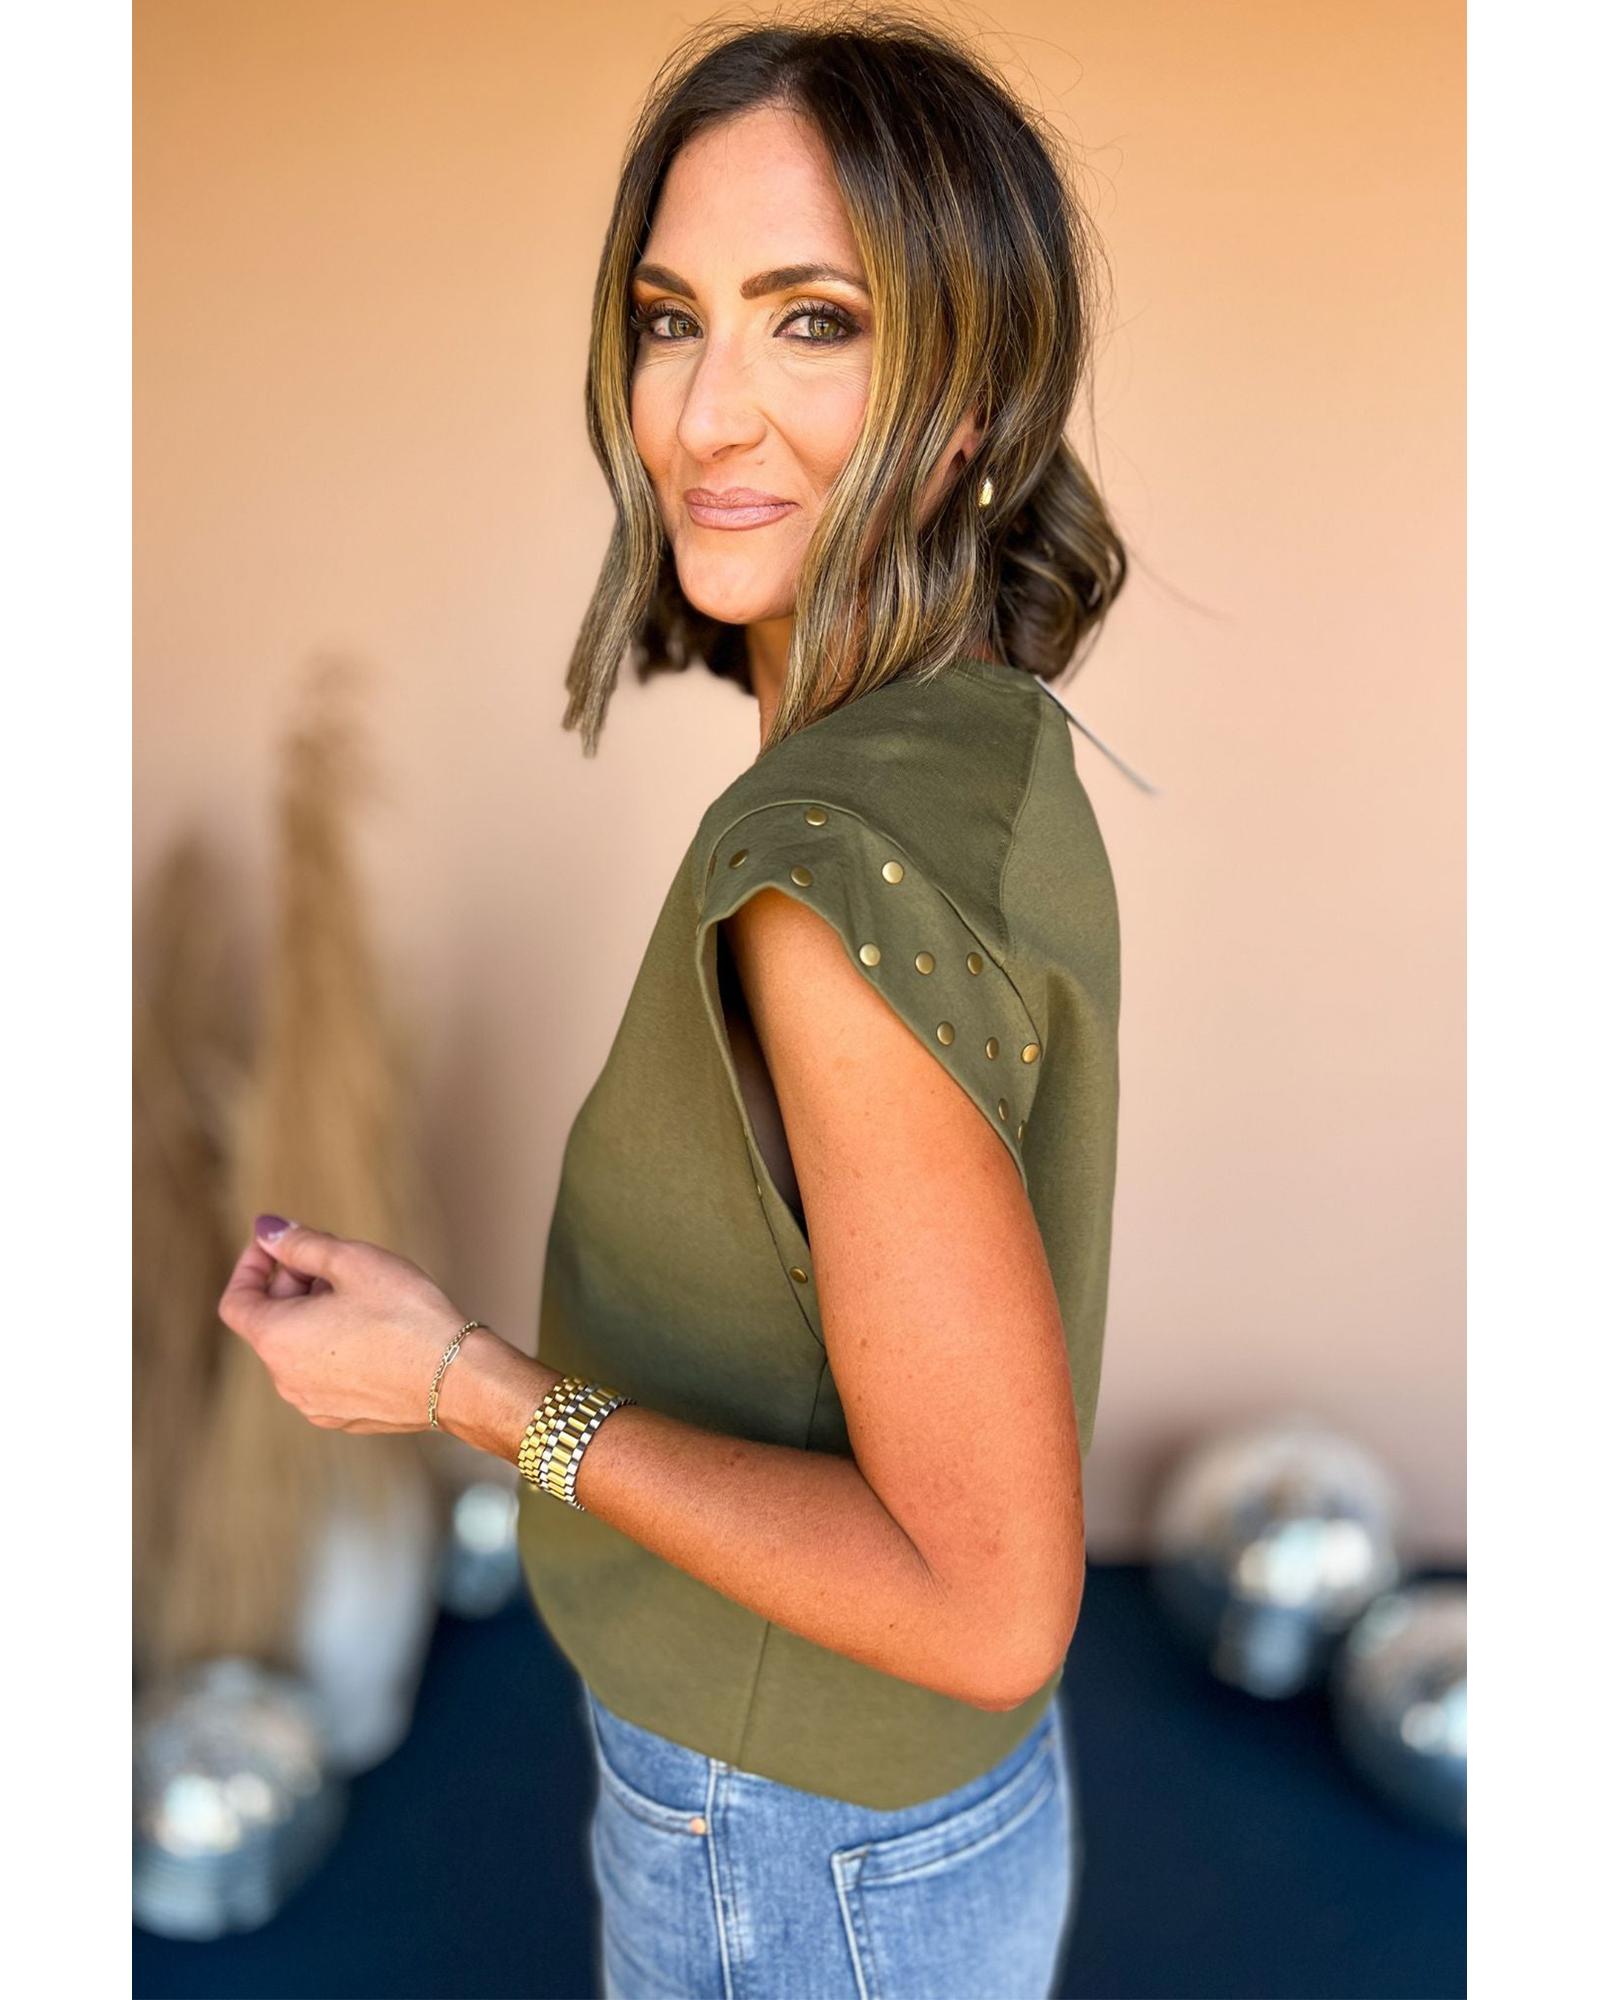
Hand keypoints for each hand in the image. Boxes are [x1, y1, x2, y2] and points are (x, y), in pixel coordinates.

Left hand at [218, 1215, 469, 1433]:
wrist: (457, 1378)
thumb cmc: (406, 1317)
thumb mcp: (352, 1263)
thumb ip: (300, 1244)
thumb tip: (266, 1229)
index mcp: (277, 1339)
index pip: (236, 1300)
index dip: (251, 1266)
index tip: (278, 1245)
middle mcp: (285, 1379)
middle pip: (270, 1323)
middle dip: (293, 1284)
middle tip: (336, 1259)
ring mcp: (314, 1404)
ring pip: (298, 1349)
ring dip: (314, 1316)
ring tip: (361, 1293)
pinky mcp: (344, 1416)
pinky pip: (324, 1374)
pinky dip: (333, 1347)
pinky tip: (374, 1330)